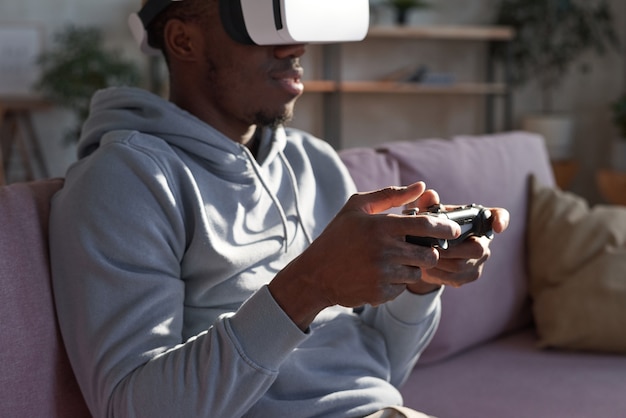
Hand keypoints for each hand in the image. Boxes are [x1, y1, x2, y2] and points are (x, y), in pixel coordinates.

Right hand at [269, 182, 459, 329]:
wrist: (315, 274)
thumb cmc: (338, 236)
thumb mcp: (357, 207)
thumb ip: (390, 195)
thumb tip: (421, 187)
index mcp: (381, 226)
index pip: (427, 225)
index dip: (445, 227)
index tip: (453, 229)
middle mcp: (385, 250)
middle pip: (429, 254)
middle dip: (428, 251)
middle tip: (417, 248)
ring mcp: (383, 274)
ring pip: (417, 272)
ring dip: (411, 267)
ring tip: (391, 261)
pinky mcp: (381, 292)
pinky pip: (403, 287)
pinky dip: (396, 282)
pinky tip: (378, 274)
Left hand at [407, 206, 509, 292]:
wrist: (428, 251)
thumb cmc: (433, 226)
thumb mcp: (429, 213)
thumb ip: (429, 204)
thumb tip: (430, 195)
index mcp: (479, 219)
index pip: (499, 216)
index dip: (502, 221)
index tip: (497, 227)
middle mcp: (484, 240)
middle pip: (478, 249)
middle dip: (451, 249)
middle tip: (432, 246)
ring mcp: (479, 260)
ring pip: (461, 265)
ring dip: (439, 262)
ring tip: (423, 257)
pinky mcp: (470, 275)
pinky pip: (455, 278)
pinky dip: (437, 274)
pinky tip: (425, 268)